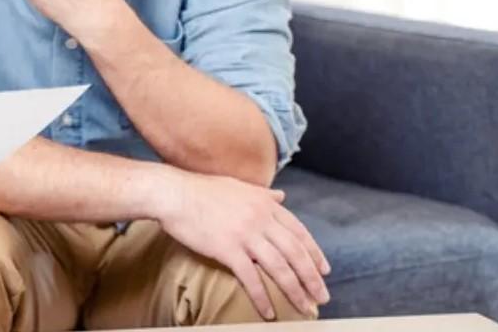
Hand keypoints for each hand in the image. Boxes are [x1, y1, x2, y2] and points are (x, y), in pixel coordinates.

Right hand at [152, 167, 330, 319]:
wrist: (173, 193)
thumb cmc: (201, 189)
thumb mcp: (238, 186)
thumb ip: (263, 193)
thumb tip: (282, 196)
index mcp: (265, 204)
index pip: (299, 232)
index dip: (314, 253)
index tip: (324, 270)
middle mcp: (261, 219)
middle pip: (295, 253)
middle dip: (312, 278)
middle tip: (321, 296)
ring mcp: (245, 234)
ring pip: (279, 268)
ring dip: (295, 291)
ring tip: (304, 308)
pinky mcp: (227, 249)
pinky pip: (250, 278)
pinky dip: (262, 297)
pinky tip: (269, 312)